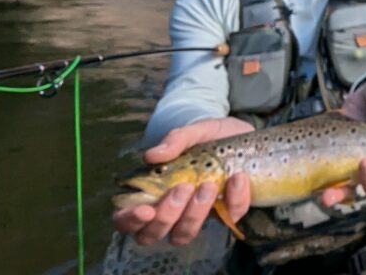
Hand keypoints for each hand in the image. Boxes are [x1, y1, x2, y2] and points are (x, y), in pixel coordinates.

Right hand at [112, 117, 253, 245]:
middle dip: (166, 215)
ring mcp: (195, 215)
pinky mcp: (225, 213)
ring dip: (195, 213)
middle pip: (151, 234)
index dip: (130, 219)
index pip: (125, 218)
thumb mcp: (194, 131)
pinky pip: (227, 218)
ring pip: (184, 234)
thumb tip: (151, 155)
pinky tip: (238, 178)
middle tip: (184, 187)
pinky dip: (234, 200)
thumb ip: (175, 140)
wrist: (240, 133)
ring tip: (209, 184)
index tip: (146, 209)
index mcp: (150, 190)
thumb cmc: (207, 136)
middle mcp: (168, 209)